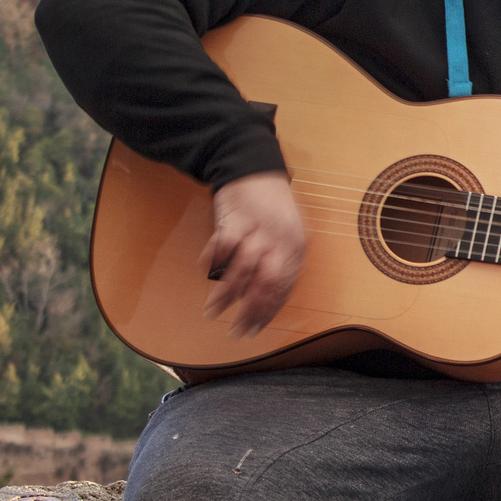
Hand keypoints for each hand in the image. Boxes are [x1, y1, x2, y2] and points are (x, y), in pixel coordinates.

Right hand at [198, 170, 305, 336]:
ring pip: (242, 269)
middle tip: (235, 331)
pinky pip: (222, 246)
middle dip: (250, 311)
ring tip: (212, 312)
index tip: (254, 330)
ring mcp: (258, 229)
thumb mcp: (286, 236)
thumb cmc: (272, 208)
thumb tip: (261, 301)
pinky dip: (212, 262)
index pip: (284, 288)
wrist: (255, 169)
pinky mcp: (235, 218)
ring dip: (225, 294)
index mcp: (296, 247)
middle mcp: (280, 240)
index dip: (268, 312)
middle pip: (266, 283)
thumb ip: (277, 266)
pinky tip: (204, 274)